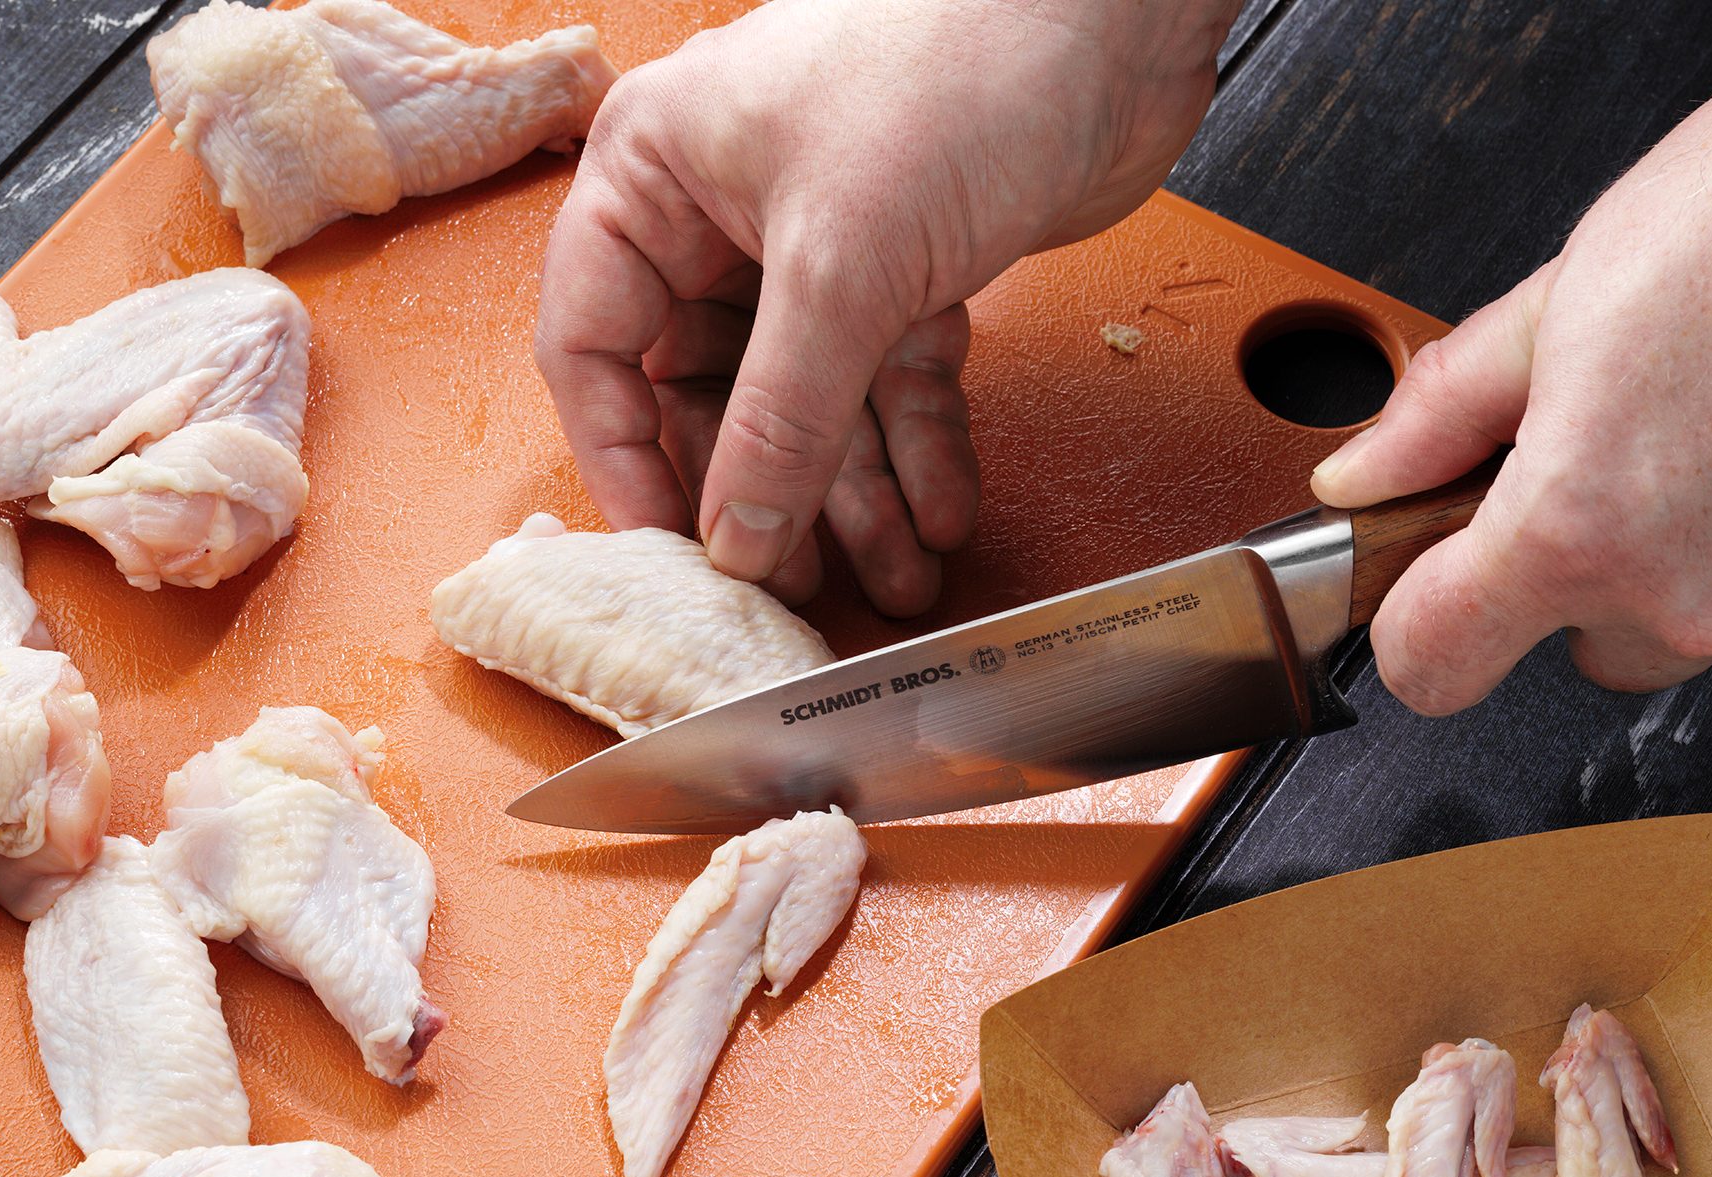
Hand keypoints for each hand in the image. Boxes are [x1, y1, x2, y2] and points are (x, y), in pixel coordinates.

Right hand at [536, 0, 1237, 614]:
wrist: (1116, 17)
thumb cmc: (956, 64)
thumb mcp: (840, 264)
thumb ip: (781, 415)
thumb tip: (734, 536)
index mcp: (655, 175)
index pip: (595, 345)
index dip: (626, 459)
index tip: (672, 549)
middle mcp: (724, 214)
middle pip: (713, 394)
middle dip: (765, 494)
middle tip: (796, 584)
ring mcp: (820, 245)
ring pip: (813, 403)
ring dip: (856, 496)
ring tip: (895, 576)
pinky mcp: (906, 270)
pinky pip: (893, 384)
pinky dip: (920, 451)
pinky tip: (942, 512)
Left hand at [1312, 75, 1711, 713]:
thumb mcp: (1551, 308)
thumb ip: (1436, 417)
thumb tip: (1364, 474)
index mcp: (1573, 534)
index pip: (1431, 666)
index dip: (1410, 622)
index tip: (1420, 579)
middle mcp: (1679, 600)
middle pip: (1567, 645)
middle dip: (1561, 567)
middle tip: (1591, 458)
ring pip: (1672, 626)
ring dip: (1665, 558)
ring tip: (1687, 438)